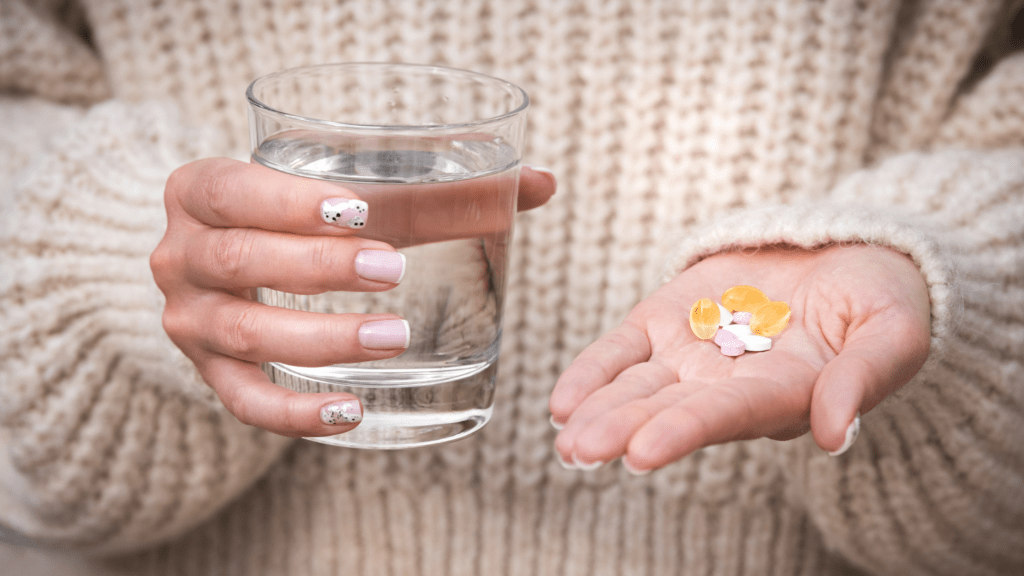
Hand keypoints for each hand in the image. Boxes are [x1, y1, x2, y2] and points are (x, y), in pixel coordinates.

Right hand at [151, 158, 553, 436]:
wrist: (221, 255)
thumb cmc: (297, 214)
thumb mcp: (345, 190)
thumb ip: (441, 188)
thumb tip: (543, 184)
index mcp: (202, 191)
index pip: (232, 190)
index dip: (287, 201)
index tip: (358, 210)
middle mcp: (178, 254)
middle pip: (240, 261)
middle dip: (318, 267)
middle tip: (395, 270)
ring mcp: (188, 320)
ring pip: (245, 334)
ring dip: (320, 339)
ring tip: (394, 336)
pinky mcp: (209, 374)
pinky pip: (245, 403)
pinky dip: (296, 412)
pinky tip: (352, 412)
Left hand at [549, 244, 930, 471]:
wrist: (847, 254)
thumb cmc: (880, 301)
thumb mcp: (892, 333)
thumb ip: (862, 378)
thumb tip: (835, 436)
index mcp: (779, 395)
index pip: (723, 416)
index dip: (682, 431)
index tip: (640, 452)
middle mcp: (726, 385)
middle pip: (666, 410)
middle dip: (622, 430)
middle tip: (579, 452)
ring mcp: (691, 354)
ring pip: (636, 387)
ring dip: (598, 410)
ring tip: (563, 433)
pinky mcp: (667, 320)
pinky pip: (622, 350)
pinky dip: (592, 373)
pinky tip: (562, 401)